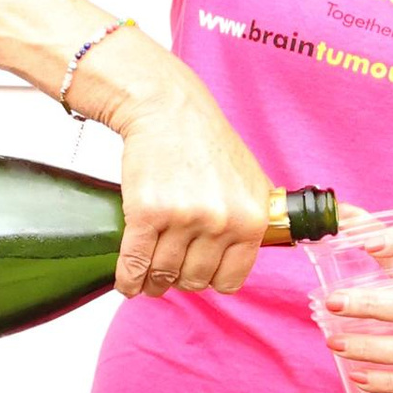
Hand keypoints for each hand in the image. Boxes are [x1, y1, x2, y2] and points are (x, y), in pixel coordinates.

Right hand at [87, 39, 276, 295]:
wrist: (168, 110)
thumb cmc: (207, 143)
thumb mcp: (250, 179)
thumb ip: (256, 216)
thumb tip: (264, 245)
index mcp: (252, 219)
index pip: (230, 279)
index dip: (211, 279)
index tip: (200, 273)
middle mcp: (221, 222)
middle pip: (195, 280)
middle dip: (180, 279)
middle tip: (170, 269)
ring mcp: (184, 219)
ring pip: (164, 274)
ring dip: (152, 281)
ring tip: (148, 275)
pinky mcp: (148, 214)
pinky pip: (135, 262)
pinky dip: (129, 279)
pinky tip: (128, 282)